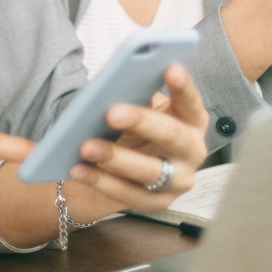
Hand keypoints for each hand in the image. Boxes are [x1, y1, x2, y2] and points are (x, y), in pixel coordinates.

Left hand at [67, 64, 209, 213]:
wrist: (124, 171)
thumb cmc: (133, 130)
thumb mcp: (136, 110)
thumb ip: (132, 97)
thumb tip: (115, 86)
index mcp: (191, 119)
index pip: (191, 100)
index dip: (183, 85)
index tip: (170, 68)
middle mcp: (193, 150)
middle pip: (172, 135)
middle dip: (141, 122)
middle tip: (111, 112)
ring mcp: (179, 180)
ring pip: (150, 171)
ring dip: (116, 157)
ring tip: (86, 146)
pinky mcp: (159, 203)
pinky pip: (129, 193)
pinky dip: (101, 181)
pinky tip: (78, 169)